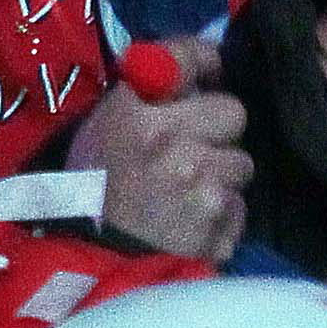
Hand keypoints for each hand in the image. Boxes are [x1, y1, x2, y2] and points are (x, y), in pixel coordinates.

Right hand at [63, 42, 249, 263]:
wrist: (85, 269)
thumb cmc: (85, 193)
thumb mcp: (97, 130)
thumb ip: (140, 95)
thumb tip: (190, 69)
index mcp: (135, 116)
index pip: (186, 58)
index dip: (205, 60)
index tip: (209, 70)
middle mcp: (175, 147)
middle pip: (233, 112)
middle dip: (217, 128)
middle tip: (193, 146)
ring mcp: (202, 192)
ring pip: (241, 165)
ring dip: (220, 176)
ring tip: (187, 194)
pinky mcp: (218, 232)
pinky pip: (238, 210)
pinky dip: (220, 217)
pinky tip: (190, 224)